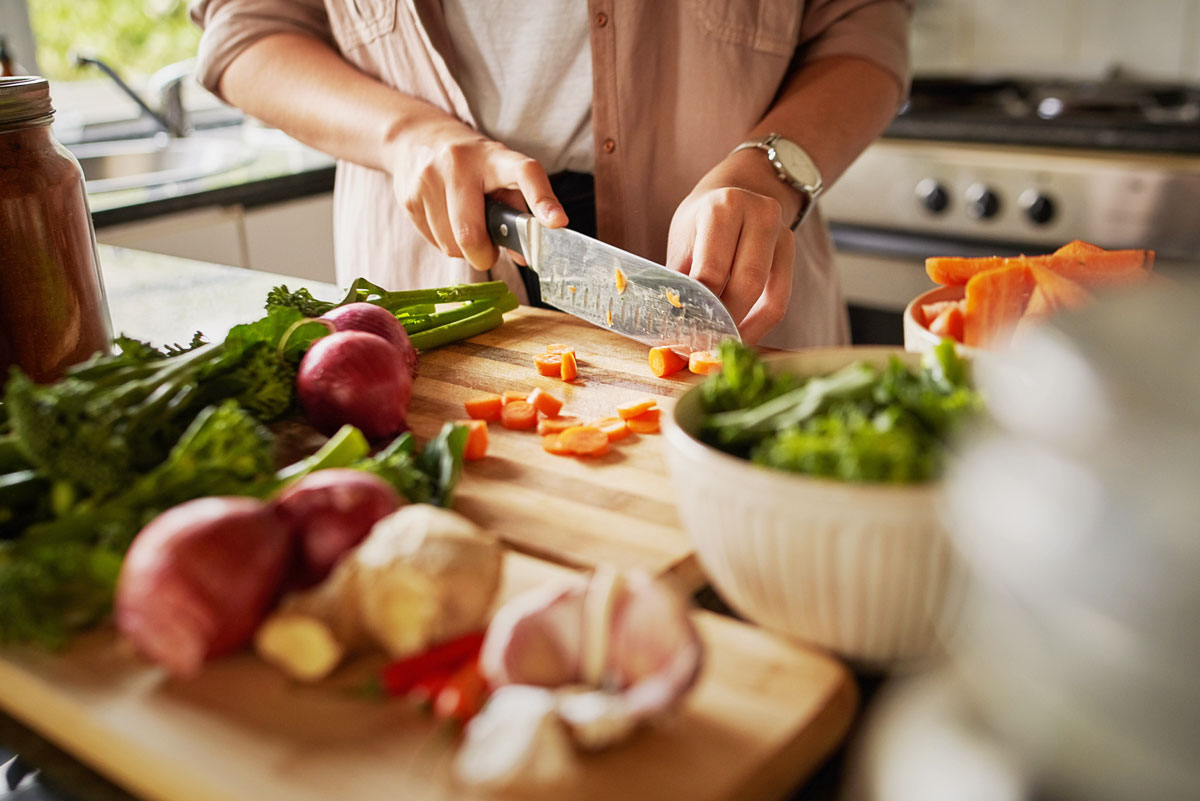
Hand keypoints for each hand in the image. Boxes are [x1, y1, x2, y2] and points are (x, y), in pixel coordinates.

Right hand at [386, 114, 566, 270]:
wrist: (416, 138)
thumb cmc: (472, 165)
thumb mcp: (500, 175)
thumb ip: (517, 213)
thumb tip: (525, 256)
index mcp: (495, 157)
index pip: (524, 174)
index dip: (543, 201)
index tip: (558, 223)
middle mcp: (459, 163)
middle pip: (471, 233)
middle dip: (483, 255)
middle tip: (488, 252)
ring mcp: (429, 179)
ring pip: (451, 245)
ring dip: (463, 250)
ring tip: (466, 226)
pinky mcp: (408, 197)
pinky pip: (433, 242)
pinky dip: (444, 242)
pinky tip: (445, 221)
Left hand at [666, 150, 800, 342]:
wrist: (735, 190)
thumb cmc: (702, 220)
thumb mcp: (684, 240)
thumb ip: (680, 279)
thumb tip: (672, 326)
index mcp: (724, 207)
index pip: (712, 271)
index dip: (698, 309)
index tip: (684, 337)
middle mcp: (760, 214)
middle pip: (745, 285)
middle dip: (724, 322)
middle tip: (704, 348)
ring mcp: (782, 232)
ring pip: (768, 296)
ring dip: (744, 328)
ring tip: (721, 345)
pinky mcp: (791, 251)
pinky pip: (780, 299)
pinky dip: (760, 323)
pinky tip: (741, 335)